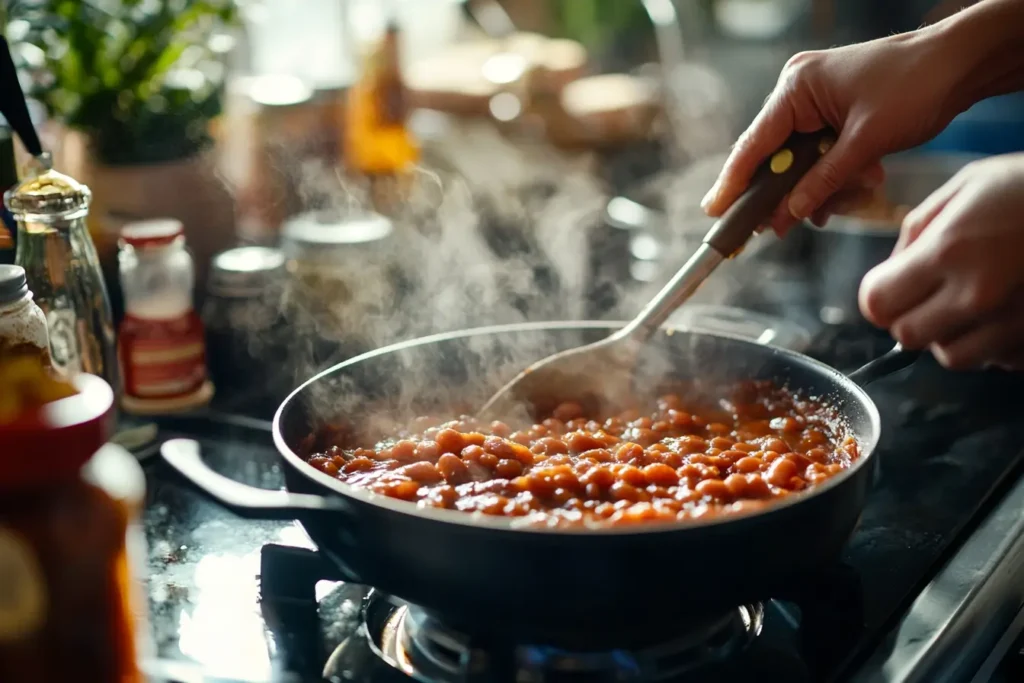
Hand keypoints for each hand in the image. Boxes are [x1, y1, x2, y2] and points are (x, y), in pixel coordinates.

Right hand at [701, 28, 969, 233]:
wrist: (962, 64)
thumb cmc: (916, 85)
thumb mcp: (866, 143)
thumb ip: (822, 181)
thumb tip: (788, 214)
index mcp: (796, 89)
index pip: (754, 145)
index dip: (733, 182)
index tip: (714, 211)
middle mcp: (799, 94)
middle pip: (775, 158)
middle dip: (789, 192)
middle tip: (782, 226)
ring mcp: (817, 104)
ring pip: (802, 164)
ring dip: (825, 186)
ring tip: (857, 191)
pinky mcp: (834, 116)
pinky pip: (821, 157)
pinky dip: (837, 176)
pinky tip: (864, 182)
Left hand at [859, 154, 1023, 369]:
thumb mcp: (966, 186)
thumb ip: (917, 231)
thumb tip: (890, 271)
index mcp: (951, 252)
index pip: (878, 305)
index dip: (879, 295)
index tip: (890, 284)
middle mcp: (980, 296)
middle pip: (908, 338)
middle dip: (910, 317)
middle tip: (930, 292)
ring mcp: (1014, 325)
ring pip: (953, 357)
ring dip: (952, 334)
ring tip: (975, 299)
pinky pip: (999, 360)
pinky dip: (996, 342)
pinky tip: (1010, 307)